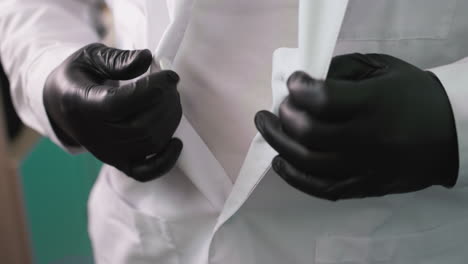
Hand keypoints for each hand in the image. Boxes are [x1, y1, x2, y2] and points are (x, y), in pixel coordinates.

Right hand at [44, 43, 181, 181]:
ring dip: (170, 120)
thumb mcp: (91, 58)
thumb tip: (146, 58)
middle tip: (171, 84)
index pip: (119, 104)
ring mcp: (107, 152)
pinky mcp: (120, 162)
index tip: (170, 76)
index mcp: (80, 104)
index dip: (150, 91)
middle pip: (140, 126)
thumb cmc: (81, 78)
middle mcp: (93, 134)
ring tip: (172, 98)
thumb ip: (117, 59)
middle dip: (165, 102)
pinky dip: (166, 161)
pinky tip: (176, 142)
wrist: (63, 105)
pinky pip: (146, 172)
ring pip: (148, 143)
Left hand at [255, 53, 458, 200]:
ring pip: (309, 163)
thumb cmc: (414, 95)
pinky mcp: (364, 187)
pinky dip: (294, 177)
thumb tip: (304, 83)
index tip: (294, 82)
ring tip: (267, 127)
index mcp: (375, 104)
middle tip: (278, 107)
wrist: (452, 134)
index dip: (299, 88)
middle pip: (309, 133)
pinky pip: (321, 189)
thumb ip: (341, 71)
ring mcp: (365, 168)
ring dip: (279, 144)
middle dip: (284, 117)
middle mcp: (369, 139)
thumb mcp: (381, 69)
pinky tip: (280, 162)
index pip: (323, 100)